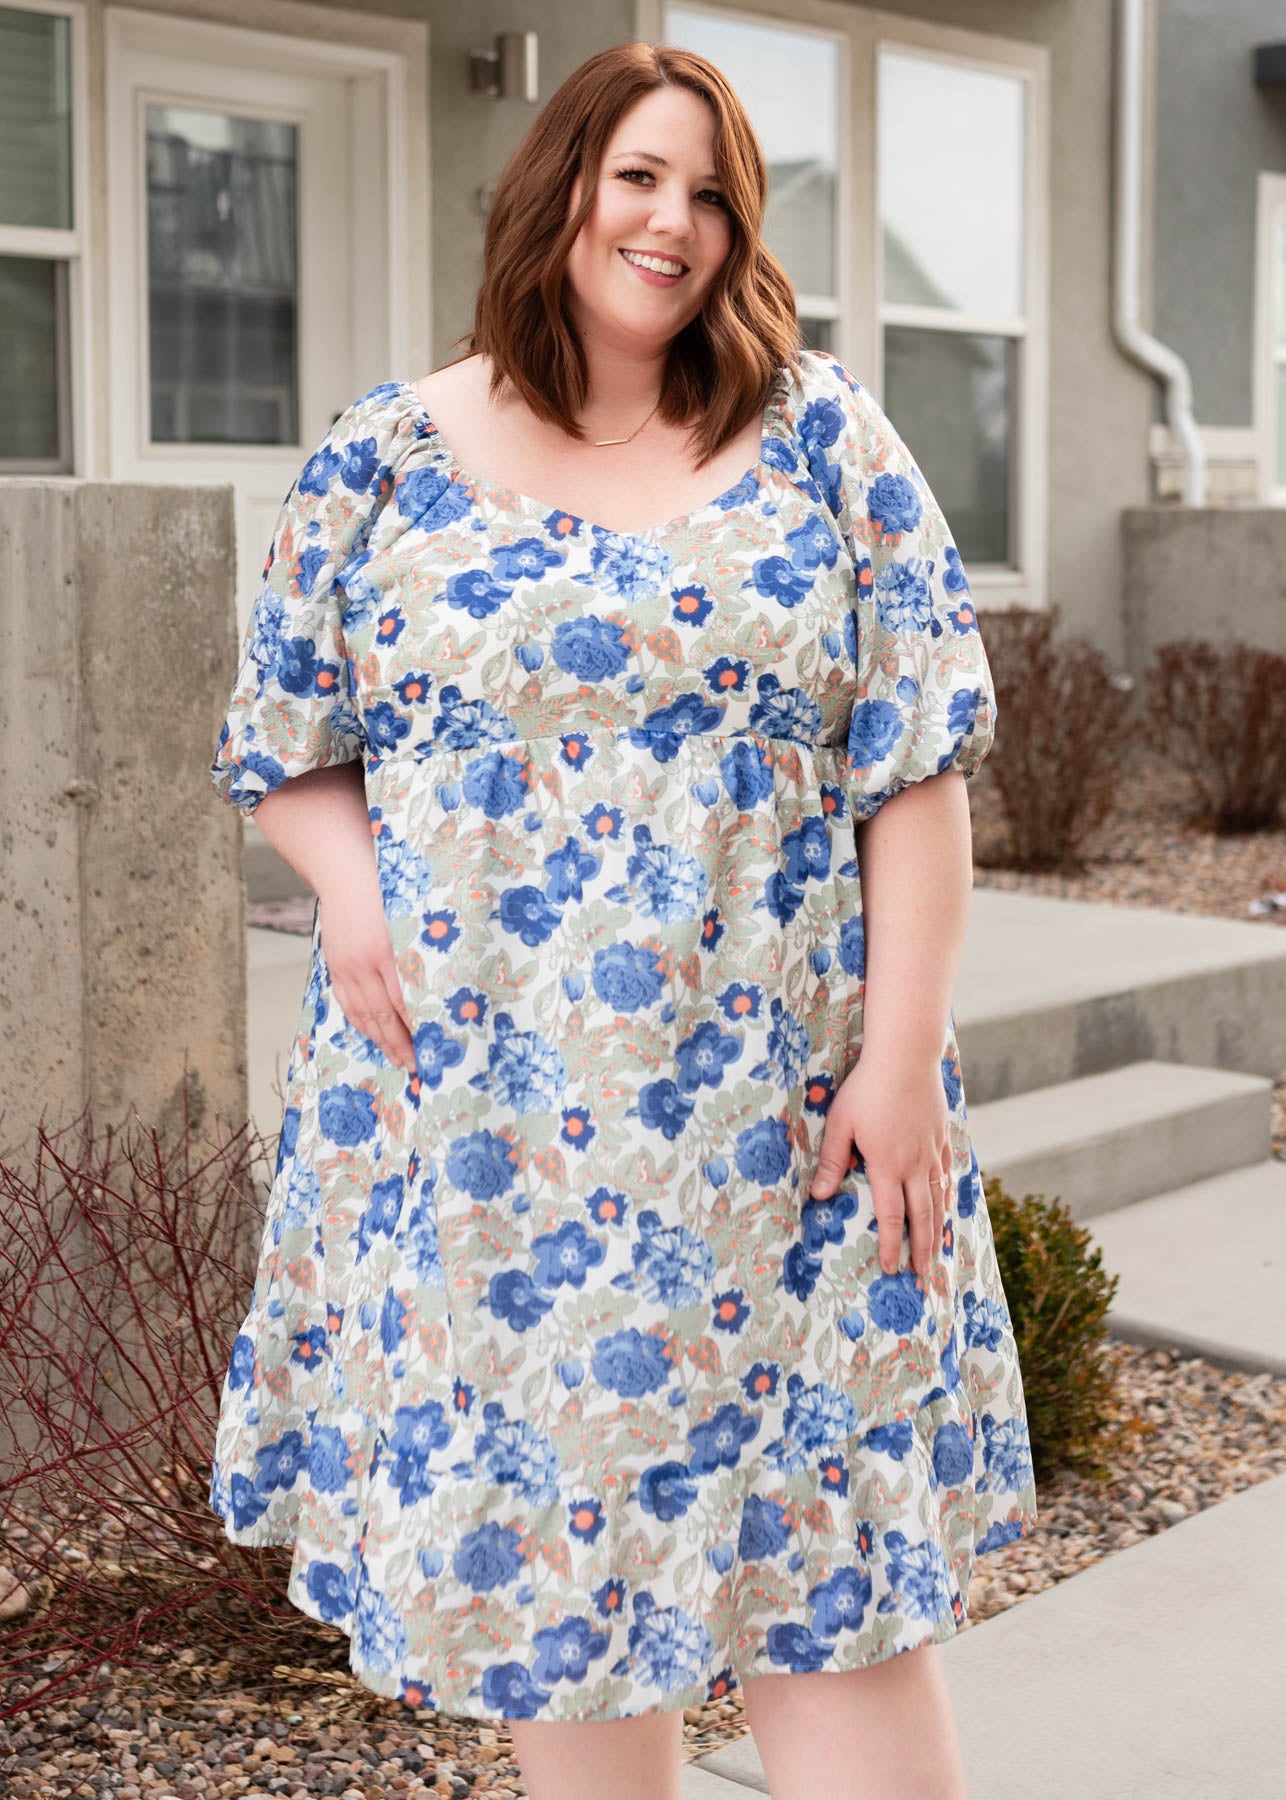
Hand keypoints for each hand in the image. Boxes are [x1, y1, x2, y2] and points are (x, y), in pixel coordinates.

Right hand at [317, 874, 416, 1072]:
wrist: (343, 872)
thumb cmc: (386, 887)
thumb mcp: (413, 913)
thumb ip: (424, 947)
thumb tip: (447, 981)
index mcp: (387, 948)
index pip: (406, 1000)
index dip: (419, 1027)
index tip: (435, 1046)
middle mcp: (363, 962)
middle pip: (385, 1015)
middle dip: (403, 1045)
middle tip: (420, 1067)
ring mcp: (345, 967)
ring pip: (365, 1015)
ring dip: (383, 1041)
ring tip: (401, 1061)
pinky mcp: (335, 967)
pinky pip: (348, 1004)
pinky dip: (362, 1024)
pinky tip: (375, 1036)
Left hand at [808, 1054, 952, 1279]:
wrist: (906, 1057)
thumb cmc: (866, 1088)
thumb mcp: (841, 1123)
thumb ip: (833, 1161)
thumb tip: (818, 1196)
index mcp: (887, 1164)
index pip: (893, 1216)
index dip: (892, 1245)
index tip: (891, 1268)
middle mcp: (915, 1164)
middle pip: (922, 1216)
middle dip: (921, 1249)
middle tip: (920, 1275)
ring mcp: (932, 1151)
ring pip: (939, 1199)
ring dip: (937, 1229)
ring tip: (936, 1253)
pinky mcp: (942, 1137)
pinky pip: (948, 1175)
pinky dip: (948, 1197)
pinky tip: (947, 1208)